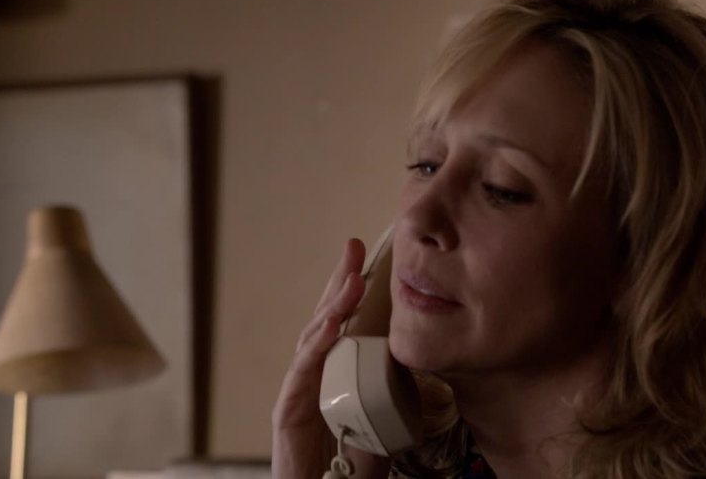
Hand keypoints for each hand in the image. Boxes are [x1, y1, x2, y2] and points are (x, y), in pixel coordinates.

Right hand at [272, 239, 389, 477]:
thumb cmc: (354, 458)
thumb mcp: (382, 413)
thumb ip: (392, 383)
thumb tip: (417, 350)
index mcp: (335, 369)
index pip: (344, 321)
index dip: (353, 288)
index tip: (368, 256)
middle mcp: (314, 372)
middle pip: (326, 318)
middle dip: (340, 282)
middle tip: (354, 248)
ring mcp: (298, 388)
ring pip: (314, 338)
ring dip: (333, 307)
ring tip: (352, 279)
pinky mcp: (287, 409)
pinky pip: (303, 372)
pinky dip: (316, 346)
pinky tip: (329, 325)